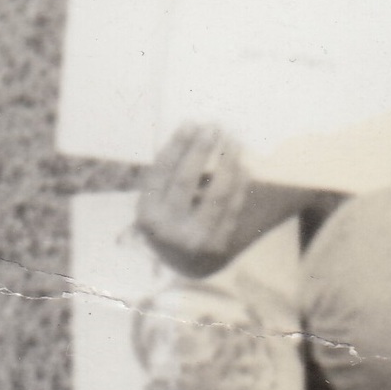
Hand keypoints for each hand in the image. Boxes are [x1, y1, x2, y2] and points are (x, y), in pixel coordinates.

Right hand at [137, 122, 254, 274]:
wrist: (188, 266)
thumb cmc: (173, 223)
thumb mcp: (160, 205)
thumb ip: (171, 177)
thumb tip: (195, 134)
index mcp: (146, 214)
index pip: (161, 173)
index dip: (177, 146)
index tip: (191, 123)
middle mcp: (166, 228)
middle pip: (186, 180)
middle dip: (201, 150)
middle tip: (215, 126)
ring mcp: (194, 239)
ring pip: (215, 193)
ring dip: (227, 162)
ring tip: (234, 140)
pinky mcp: (219, 244)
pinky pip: (233, 207)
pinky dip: (240, 184)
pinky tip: (244, 166)